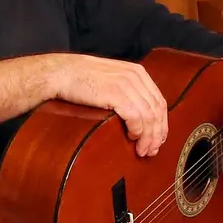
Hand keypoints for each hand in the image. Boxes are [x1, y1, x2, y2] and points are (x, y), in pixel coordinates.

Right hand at [51, 55, 167, 156]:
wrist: (61, 73)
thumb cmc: (80, 78)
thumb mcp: (111, 78)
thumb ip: (127, 89)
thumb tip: (137, 113)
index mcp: (137, 72)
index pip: (159, 101)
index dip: (161, 123)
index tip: (158, 138)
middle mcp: (135, 77)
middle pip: (156, 110)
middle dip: (157, 133)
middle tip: (152, 149)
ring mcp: (126, 84)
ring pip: (148, 116)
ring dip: (148, 137)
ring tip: (143, 150)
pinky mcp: (116, 94)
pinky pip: (135, 117)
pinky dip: (138, 130)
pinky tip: (132, 137)